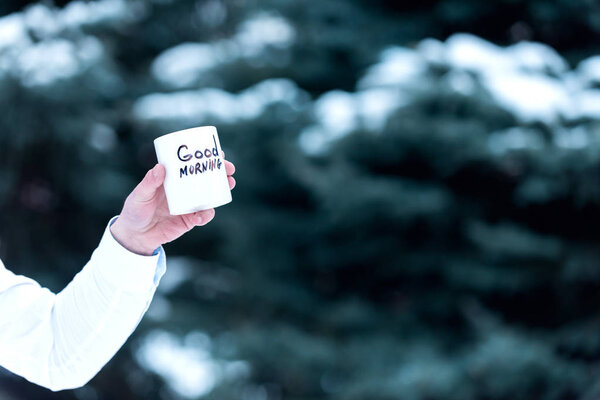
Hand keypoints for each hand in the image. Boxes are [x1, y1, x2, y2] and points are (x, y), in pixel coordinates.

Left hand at [110, 158, 235, 254]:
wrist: (135, 236)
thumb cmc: (135, 211)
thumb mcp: (139, 195)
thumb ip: (149, 183)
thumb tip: (160, 167)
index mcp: (173, 180)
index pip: (192, 166)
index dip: (207, 159)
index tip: (219, 153)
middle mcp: (184, 190)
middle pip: (207, 179)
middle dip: (221, 173)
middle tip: (229, 170)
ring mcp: (189, 205)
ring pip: (210, 196)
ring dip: (221, 191)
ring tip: (228, 185)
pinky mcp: (190, 220)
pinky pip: (203, 216)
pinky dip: (206, 214)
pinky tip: (203, 214)